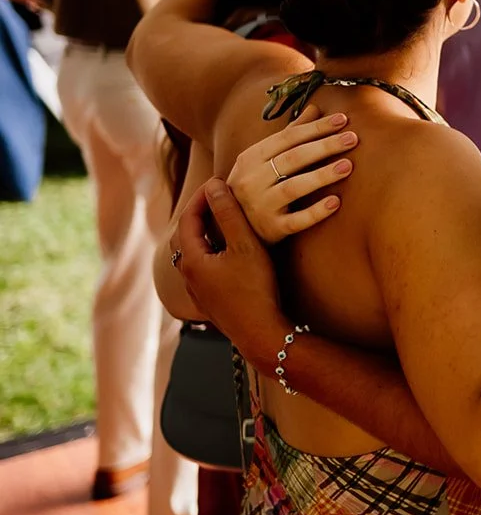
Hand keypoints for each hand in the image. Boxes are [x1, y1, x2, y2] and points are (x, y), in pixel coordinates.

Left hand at [174, 179, 293, 365]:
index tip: (217, 181)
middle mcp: (187, 276)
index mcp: (191, 260)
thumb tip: (214, 186)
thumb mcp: (245, 245)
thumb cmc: (254, 288)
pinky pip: (202, 268)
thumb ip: (229, 214)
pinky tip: (226, 252)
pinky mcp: (208, 301)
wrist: (260, 332)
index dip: (201, 198)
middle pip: (185, 236)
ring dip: (204, 234)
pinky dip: (209, 251)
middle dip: (198, 214)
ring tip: (221, 221)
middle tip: (216, 197)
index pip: (188, 219)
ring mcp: (197, 291)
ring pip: (192, 254)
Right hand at [227, 103, 356, 240]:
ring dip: (322, 175)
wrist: (231, 226)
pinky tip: (336, 202)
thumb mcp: (265, 158)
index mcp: (251, 158)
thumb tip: (315, 108)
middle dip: (324, 146)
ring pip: (293, 188)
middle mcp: (252, 180)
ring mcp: (260, 206)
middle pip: (293, 159)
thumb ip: (290, 135)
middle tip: (353, 139)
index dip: (316, 128)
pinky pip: (296, 221)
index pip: (288, 138)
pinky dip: (316, 212)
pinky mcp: (271, 229)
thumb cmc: (257, 184)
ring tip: (348, 165)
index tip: (343, 120)